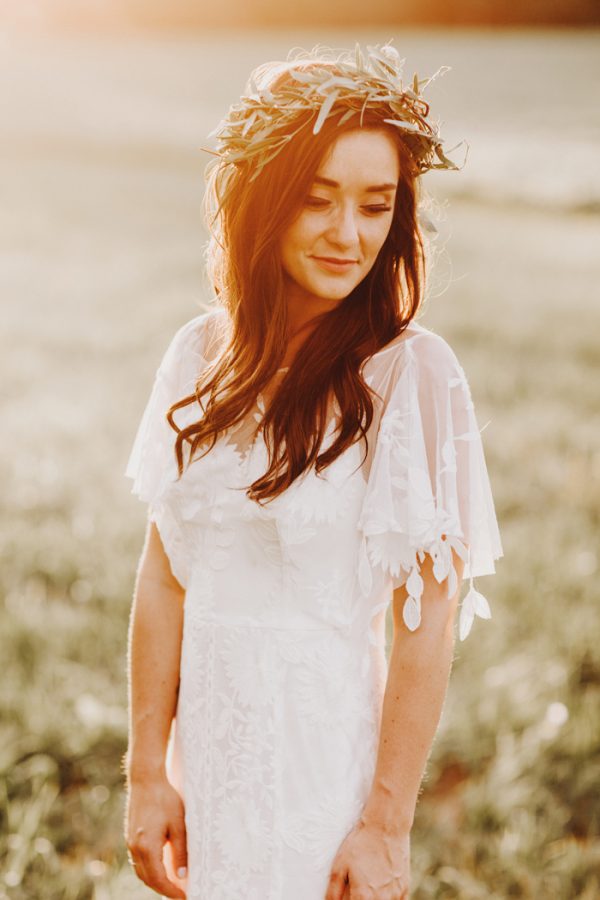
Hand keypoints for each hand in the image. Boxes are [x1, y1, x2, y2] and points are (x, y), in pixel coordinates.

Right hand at [125, 775, 187, 898]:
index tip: (184, 897)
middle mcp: (135, 848)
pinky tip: (160, 868)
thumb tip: (182, 875)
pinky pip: (137, 861)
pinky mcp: (130, 837)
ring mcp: (130, 843)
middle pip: (147, 879)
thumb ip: (180, 852)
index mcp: (147, 846)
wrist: (146, 780)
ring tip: (171, 885)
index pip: (158, 879)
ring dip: (154, 881)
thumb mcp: (178, 825)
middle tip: (179, 894)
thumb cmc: (165, 799)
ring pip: (141, 872)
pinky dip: (148, 870)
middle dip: (162, 890)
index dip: (171, 891)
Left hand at [324, 819, 409, 899]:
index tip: (349, 896)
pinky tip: (381, 892)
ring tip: (369, 888)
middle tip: (356, 890)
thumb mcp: (339, 866)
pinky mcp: (404, 888)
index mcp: (363, 897)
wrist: (385, 826)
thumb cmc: (361, 844)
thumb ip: (333, 892)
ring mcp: (395, 895)